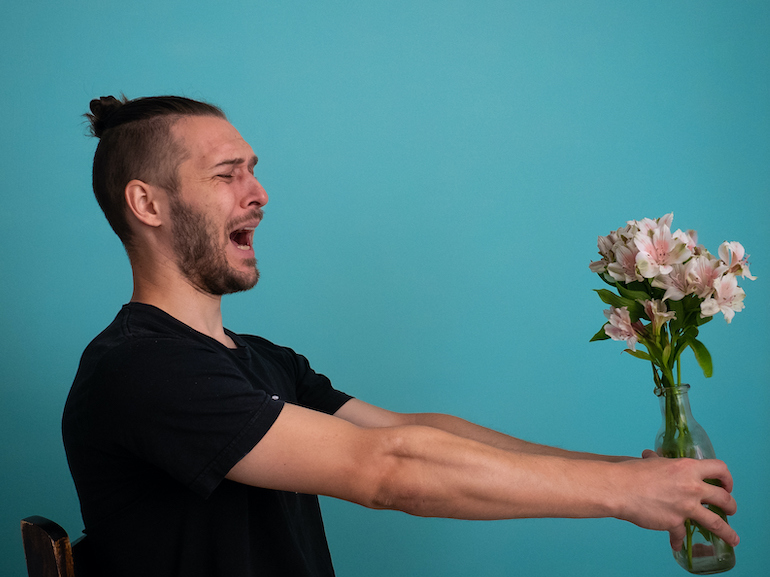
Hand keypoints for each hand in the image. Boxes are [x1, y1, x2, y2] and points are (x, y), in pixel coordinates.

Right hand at [615, 453, 738, 550]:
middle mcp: (692, 487)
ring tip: (732, 538)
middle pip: (724, 498)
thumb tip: (652, 456)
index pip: (719, 469)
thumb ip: (658, 461)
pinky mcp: (675, 522)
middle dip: (731, 506)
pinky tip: (677, 545)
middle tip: (730, 510)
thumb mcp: (650, 461)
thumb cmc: (632, 472)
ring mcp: (685, 506)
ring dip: (727, 532)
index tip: (725, 484)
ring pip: (716, 523)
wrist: (619, 488)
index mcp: (688, 468)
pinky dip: (679, 540)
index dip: (726, 477)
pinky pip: (682, 534)